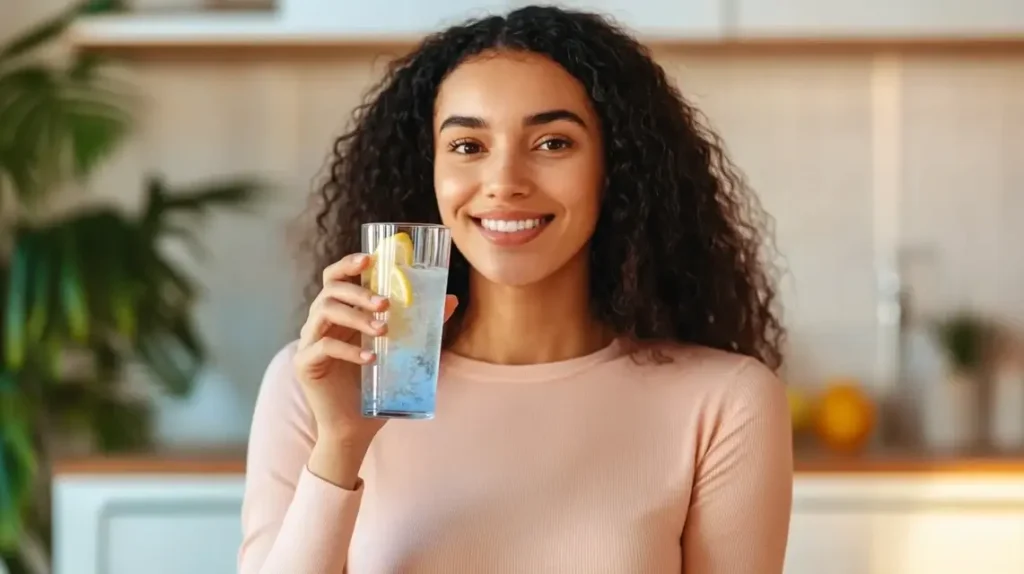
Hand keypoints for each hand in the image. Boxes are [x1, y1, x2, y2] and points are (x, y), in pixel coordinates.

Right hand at [294, 252, 458, 446]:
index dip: (349, 264)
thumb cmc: (378, 387)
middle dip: (359, 291)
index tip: (370, 259)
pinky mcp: (305, 363)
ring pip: (324, 312)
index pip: (336, 278)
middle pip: (330, 290)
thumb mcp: (403, 351)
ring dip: (356, 316)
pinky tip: (370, 358)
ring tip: (384, 330)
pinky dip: (348, 349)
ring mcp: (309, 342)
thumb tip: (451, 299)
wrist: (355, 428)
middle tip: (387, 303)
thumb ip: (422, 324)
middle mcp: (321, 322)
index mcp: (341, 314)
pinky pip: (322, 346)